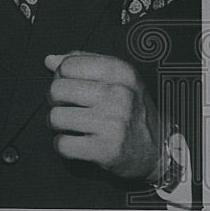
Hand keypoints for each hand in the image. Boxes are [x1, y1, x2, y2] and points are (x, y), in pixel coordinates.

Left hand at [45, 51, 160, 181]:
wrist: (160, 150)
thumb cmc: (132, 111)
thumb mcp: (118, 79)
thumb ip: (84, 63)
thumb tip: (49, 60)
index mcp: (121, 73)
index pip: (68, 65)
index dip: (62, 77)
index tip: (72, 87)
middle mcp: (118, 95)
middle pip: (57, 90)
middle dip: (56, 101)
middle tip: (70, 108)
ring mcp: (112, 123)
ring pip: (55, 117)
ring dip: (58, 125)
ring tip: (73, 125)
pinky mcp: (106, 150)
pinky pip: (62, 144)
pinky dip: (64, 146)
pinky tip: (78, 142)